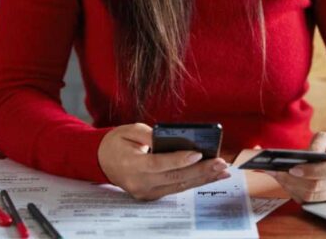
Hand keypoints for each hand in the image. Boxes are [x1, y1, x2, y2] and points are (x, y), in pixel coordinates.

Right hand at [97, 123, 229, 200]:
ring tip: (222, 171)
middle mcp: (139, 183)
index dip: (179, 160)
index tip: (198, 153)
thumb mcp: (129, 130)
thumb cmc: (118, 142)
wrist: (102, 160)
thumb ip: (148, 133)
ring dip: (203, 178)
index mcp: (131, 165)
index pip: (159, 164)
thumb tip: (170, 137)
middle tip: (221, 163)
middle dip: (201, 170)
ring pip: (179, 186)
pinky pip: (176, 189)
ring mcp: (146, 192)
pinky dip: (194, 182)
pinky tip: (210, 175)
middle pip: (174, 178)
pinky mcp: (152, 195)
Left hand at [271, 132, 325, 202]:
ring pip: (311, 197)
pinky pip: (309, 201)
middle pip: (316, 187)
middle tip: (275, 171)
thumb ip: (318, 143)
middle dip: (292, 180)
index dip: (310, 171)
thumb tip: (307, 155)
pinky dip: (295, 192)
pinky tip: (285, 183)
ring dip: (291, 187)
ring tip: (277, 176)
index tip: (292, 169)